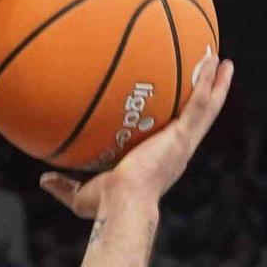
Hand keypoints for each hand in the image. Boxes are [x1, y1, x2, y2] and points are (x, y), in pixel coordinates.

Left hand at [41, 55, 234, 217]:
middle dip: (207, 95)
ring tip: (222, 61)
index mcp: (161, 160)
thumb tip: (44, 179)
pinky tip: (214, 64)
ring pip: (206, 107)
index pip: (174, 134)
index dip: (180, 120)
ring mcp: (183, 142)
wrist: (122, 202)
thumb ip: (65, 184)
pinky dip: (210, 84)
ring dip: (215, 83)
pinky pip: (200, 104)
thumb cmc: (105, 204)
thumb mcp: (81, 194)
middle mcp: (177, 150)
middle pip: (198, 117)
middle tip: (214, 74)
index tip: (181, 105)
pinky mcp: (183, 135)